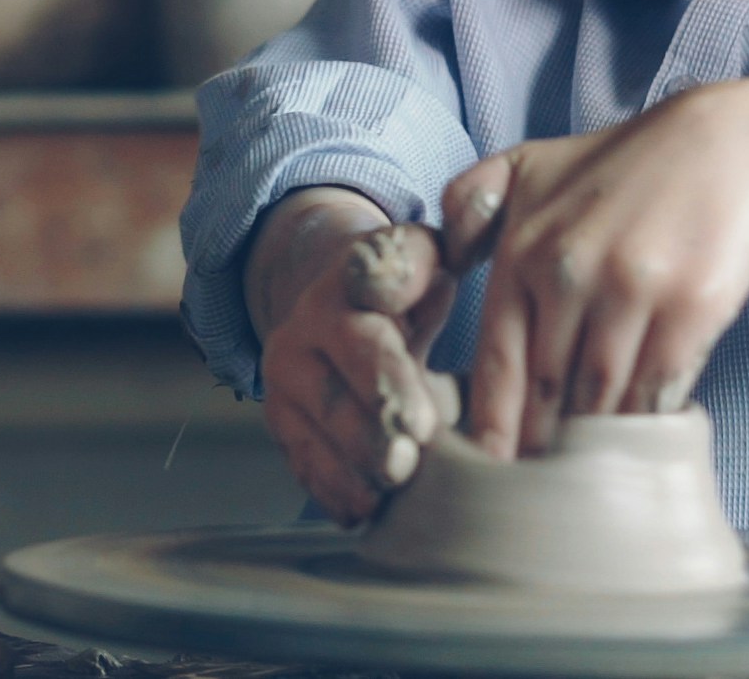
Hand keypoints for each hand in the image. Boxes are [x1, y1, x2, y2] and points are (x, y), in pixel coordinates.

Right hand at [243, 190, 458, 525]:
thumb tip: (467, 236)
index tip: (422, 423)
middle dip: (373, 435)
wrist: (340, 304)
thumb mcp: (432, 253)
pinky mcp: (281, 418)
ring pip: (315, 432)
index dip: (390, 377)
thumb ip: (455, 240)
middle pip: (338, 393)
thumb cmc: (408, 287)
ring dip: (353, 471)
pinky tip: (361, 513)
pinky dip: (332, 491)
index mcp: (349, 279)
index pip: (364, 331)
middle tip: (405, 467)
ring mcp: (285, 375)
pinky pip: (301, 461)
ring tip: (388, 498)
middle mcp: (305, 325)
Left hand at [443, 80, 748, 456]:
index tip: (489, 468)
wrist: (724, 146)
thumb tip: (443, 258)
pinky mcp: (691, 310)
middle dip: (541, 441)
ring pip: (601, 398)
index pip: (499, 359)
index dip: (494, 424)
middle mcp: (570, 273)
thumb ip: (471, 202)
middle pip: (547, 389)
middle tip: (536, 486)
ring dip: (593, 439)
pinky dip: (645, 418)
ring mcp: (633, 293)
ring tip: (586, 473)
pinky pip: (657, 390)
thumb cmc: (620, 166)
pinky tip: (639, 434)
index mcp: (524, 249)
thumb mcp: (530, 162)